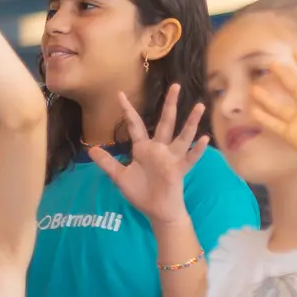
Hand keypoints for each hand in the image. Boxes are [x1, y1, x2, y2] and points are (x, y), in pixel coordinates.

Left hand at [90, 84, 206, 225]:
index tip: (119, 94)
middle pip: (166, 122)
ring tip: (199, 106)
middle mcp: (159, 149)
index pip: (135, 125)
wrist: (156, 211)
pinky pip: (190, 158)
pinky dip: (197, 150)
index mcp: (143, 148)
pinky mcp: (179, 170)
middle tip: (176, 85)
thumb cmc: (140, 192)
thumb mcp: (119, 177)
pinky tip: (204, 139)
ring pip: (183, 137)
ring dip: (191, 122)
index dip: (128, 111)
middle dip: (170, 105)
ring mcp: (171, 158)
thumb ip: (107, 163)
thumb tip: (91, 149)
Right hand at [250, 50, 296, 163]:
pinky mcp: (290, 133)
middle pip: (295, 87)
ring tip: (253, 87)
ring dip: (267, 97)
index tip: (296, 52)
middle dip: (284, 76)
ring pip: (280, 106)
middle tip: (272, 64)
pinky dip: (263, 117)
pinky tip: (252, 109)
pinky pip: (274, 124)